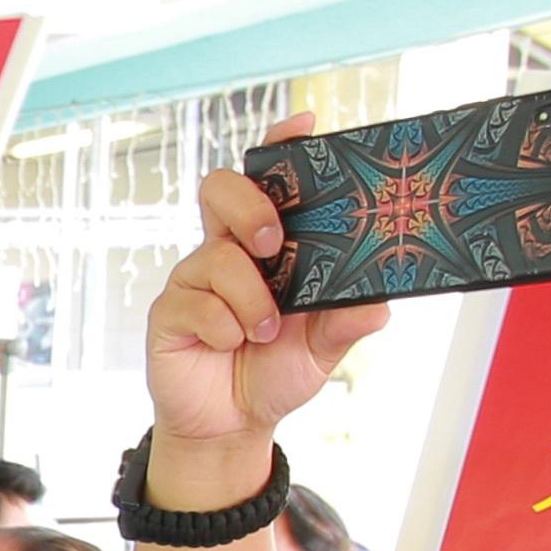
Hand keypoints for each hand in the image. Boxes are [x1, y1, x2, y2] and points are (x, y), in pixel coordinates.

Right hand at [146, 165, 392, 463]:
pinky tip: (230, 346)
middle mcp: (226, 251)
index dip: (280, 145)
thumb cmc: (274, 372)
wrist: (232, 425)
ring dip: (250, 298)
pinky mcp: (170, 311)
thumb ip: (347, 321)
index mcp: (265, 245)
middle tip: (273, 242)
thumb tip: (380, 304)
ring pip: (216, 256)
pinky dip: (223, 327)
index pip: (268, 181)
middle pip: (221, 189)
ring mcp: (194, 279)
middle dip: (250, 205)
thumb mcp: (323, 348)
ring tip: (263, 332)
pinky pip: (195, 302)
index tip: (304, 125)